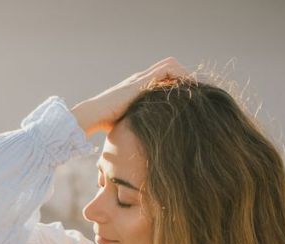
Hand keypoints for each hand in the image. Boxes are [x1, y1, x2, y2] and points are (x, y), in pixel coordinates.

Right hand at [71, 57, 190, 135]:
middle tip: (193, 91)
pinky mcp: (141, 81)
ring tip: (193, 89)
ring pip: (169, 64)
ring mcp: (140, 78)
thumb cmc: (104, 124)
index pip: (160, 77)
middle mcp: (139, 79)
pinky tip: (186, 89)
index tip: (185, 97)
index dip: (174, 82)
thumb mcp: (127, 122)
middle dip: (182, 76)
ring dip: (183, 74)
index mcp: (136, 88)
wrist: (92, 116)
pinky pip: (168, 69)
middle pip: (167, 66)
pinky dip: (179, 75)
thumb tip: (145, 139)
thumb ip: (137, 122)